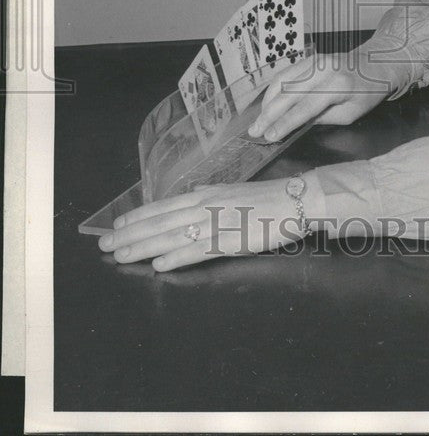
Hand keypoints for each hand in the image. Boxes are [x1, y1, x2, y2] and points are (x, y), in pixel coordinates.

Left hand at [98, 180, 302, 271]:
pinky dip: (177, 258)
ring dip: (143, 247)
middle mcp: (206, 207)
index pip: (164, 206)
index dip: (138, 216)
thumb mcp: (233, 191)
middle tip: (104, 245)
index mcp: (206, 195)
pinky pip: (198, 251)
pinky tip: (159, 265)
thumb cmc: (267, 198)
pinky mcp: (231, 241)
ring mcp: (217, 224)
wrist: (296, 200)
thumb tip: (191, 194)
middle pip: (161, 222)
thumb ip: (210, 196)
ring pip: (172, 236)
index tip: (116, 224)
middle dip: (130, 234)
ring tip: (120, 256)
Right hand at [249, 47, 399, 142]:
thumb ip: (323, 118)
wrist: (376, 64)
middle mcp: (323, 70)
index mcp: (338, 87)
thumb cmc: (367, 93)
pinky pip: (285, 73)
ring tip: (258, 120)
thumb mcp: (351, 114)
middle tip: (254, 131)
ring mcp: (315, 61)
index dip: (285, 123)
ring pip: (282, 81)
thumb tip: (295, 124)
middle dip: (269, 114)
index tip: (269, 136)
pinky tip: (267, 103)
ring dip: (266, 102)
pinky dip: (273, 89)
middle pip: (288, 94)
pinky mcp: (309, 58)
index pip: (305, 108)